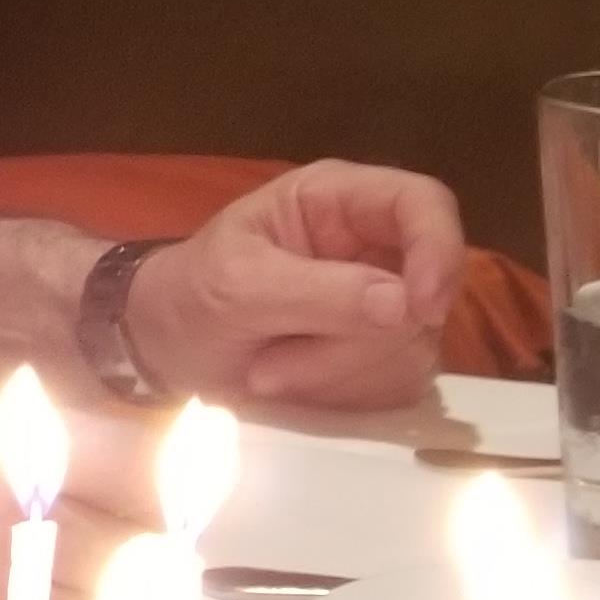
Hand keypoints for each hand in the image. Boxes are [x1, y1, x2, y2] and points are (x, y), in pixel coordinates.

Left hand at [121, 161, 463, 411]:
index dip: (438, 250)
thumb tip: (405, 306)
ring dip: (337, 376)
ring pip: (412, 349)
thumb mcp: (235, 285)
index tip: (420, 309)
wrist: (161, 349)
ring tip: (267, 371)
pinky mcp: (380, 358)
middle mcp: (373, 247)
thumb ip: (318, 291)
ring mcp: (384, 306)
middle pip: (424, 294)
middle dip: (350, 343)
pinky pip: (396, 386)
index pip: (424, 204)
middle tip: (271, 365)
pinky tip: (292, 388)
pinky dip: (344, 397)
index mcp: (337, 201)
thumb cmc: (188, 294)